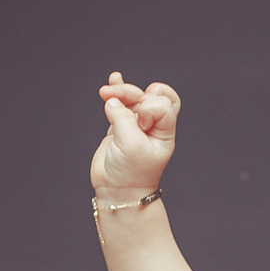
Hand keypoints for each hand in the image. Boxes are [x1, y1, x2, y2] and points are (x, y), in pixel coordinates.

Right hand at [91, 71, 179, 193]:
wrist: (116, 192)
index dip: (150, 107)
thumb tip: (111, 100)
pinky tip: (114, 78)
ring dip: (121, 91)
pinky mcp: (120, 126)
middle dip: (133, 92)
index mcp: (164, 132)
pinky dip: (117, 89)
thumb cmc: (130, 174)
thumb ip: (122, 117)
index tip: (140, 124)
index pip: (164, 104)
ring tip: (105, 92)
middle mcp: (153, 126)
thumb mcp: (131, 144)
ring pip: (133, 97)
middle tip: (117, 98)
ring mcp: (136, 125)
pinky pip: (120, 103)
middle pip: (149, 96)